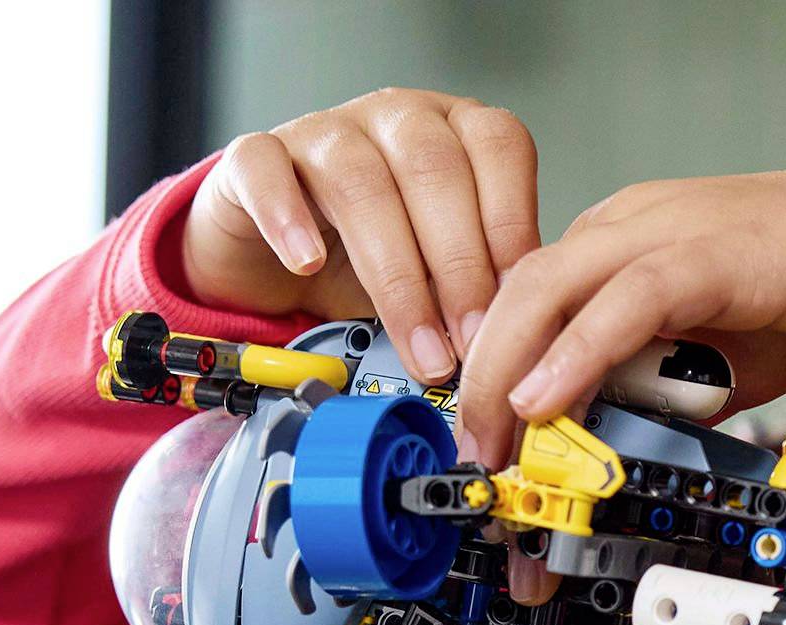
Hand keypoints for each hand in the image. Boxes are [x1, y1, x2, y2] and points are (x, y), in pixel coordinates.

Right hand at [182, 89, 542, 383]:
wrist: (282, 256)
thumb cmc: (382, 261)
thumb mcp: (448, 274)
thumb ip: (485, 286)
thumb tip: (529, 341)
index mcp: (455, 133)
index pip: (498, 147)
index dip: (510, 227)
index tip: (516, 305)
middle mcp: (394, 118)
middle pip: (432, 168)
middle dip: (459, 267)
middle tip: (471, 344)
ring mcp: (324, 131)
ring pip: (359, 180)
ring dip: (395, 274)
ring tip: (417, 346)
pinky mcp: (256, 156)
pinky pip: (265, 168)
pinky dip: (286, 216)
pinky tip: (306, 265)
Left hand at [455, 168, 785, 468]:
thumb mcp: (704, 361)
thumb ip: (650, 389)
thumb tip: (606, 445)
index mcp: (615, 247)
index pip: (529, 305)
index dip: (494, 372)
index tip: (486, 440)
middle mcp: (623, 229)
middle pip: (518, 292)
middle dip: (482, 378)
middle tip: (476, 453)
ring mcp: (660, 233)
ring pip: (550, 288)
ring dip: (511, 370)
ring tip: (497, 436)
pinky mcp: (702, 255)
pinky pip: (623, 302)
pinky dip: (576, 354)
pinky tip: (546, 398)